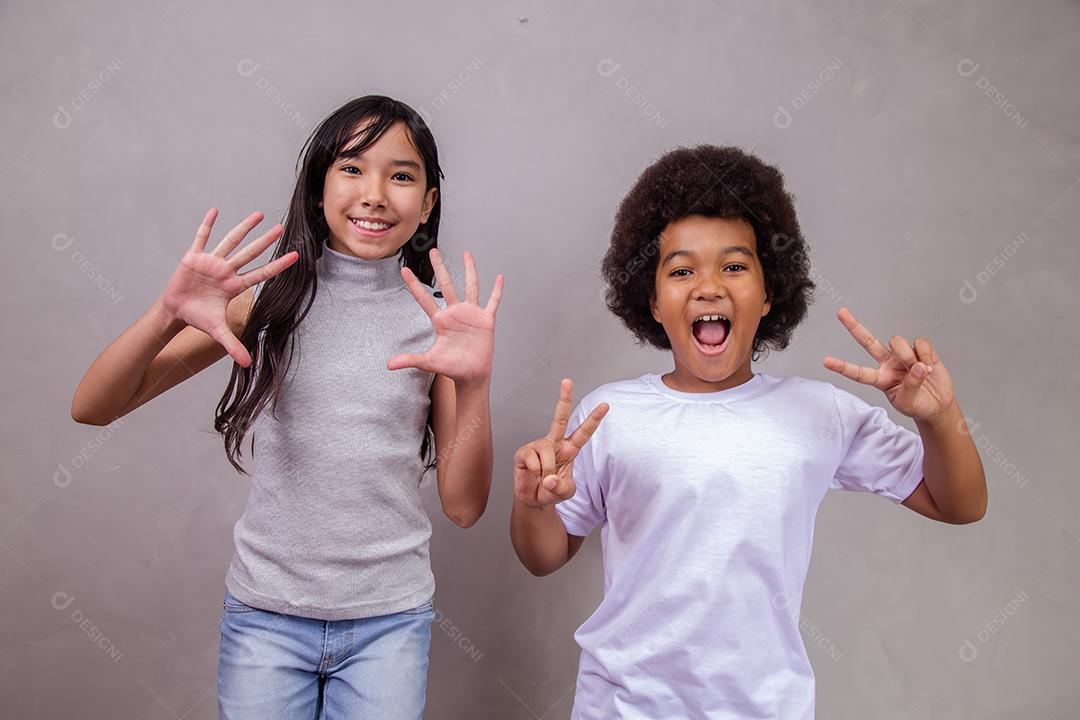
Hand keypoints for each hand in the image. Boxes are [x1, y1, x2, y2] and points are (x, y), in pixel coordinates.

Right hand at [161, 209, 297, 367]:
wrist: (176, 311)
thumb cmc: (199, 317)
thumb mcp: (217, 331)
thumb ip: (233, 346)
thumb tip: (248, 365)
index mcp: (234, 286)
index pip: (262, 274)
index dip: (278, 266)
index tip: (296, 256)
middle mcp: (226, 271)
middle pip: (250, 253)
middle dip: (265, 241)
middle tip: (281, 228)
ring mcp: (211, 263)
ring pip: (230, 241)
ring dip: (243, 228)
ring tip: (259, 214)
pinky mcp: (193, 257)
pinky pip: (201, 238)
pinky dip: (207, 225)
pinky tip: (215, 211)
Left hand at [387, 248, 502, 384]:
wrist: (471, 375)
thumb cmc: (451, 368)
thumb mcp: (429, 362)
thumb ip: (410, 359)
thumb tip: (389, 365)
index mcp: (440, 320)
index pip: (424, 298)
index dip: (414, 284)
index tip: (403, 270)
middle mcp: (455, 313)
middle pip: (446, 284)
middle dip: (439, 267)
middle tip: (433, 251)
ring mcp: (471, 314)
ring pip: (471, 287)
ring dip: (469, 270)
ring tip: (467, 254)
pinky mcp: (486, 320)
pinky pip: (493, 302)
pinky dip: (497, 291)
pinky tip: (499, 278)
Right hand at [513, 378, 608, 507]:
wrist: (533, 499)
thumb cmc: (552, 491)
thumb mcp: (566, 493)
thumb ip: (562, 488)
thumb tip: (548, 478)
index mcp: (569, 449)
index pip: (583, 432)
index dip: (594, 419)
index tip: (605, 405)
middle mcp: (554, 443)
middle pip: (559, 418)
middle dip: (563, 399)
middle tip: (568, 380)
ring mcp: (538, 446)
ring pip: (547, 451)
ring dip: (547, 470)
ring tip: (543, 479)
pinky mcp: (523, 453)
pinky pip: (533, 459)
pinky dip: (535, 472)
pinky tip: (532, 474)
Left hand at [823, 307, 956, 421]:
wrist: (937, 405)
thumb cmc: (917, 405)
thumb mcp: (908, 403)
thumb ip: (910, 386)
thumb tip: (917, 366)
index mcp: (880, 379)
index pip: (858, 373)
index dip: (842, 367)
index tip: (825, 361)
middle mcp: (888, 363)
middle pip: (868, 342)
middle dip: (854, 326)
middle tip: (840, 312)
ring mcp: (903, 355)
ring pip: (897, 342)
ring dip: (907, 355)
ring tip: (920, 370)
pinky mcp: (921, 350)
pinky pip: (920, 343)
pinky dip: (925, 354)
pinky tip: (930, 365)